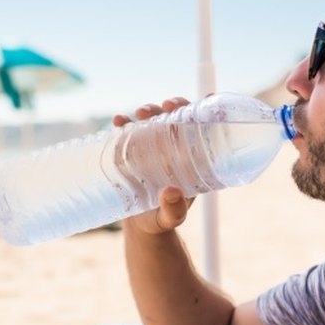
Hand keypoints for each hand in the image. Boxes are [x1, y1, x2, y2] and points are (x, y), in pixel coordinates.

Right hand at [113, 97, 195, 234]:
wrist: (139, 226)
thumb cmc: (161, 219)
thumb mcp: (170, 218)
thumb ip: (174, 210)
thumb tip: (170, 193)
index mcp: (191, 158)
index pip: (201, 127)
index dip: (204, 110)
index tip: (206, 98)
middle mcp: (172, 147)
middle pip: (177, 117)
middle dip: (173, 105)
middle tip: (166, 106)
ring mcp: (150, 146)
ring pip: (153, 119)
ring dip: (148, 109)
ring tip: (141, 113)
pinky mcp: (130, 150)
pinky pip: (128, 131)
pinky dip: (123, 122)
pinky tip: (118, 121)